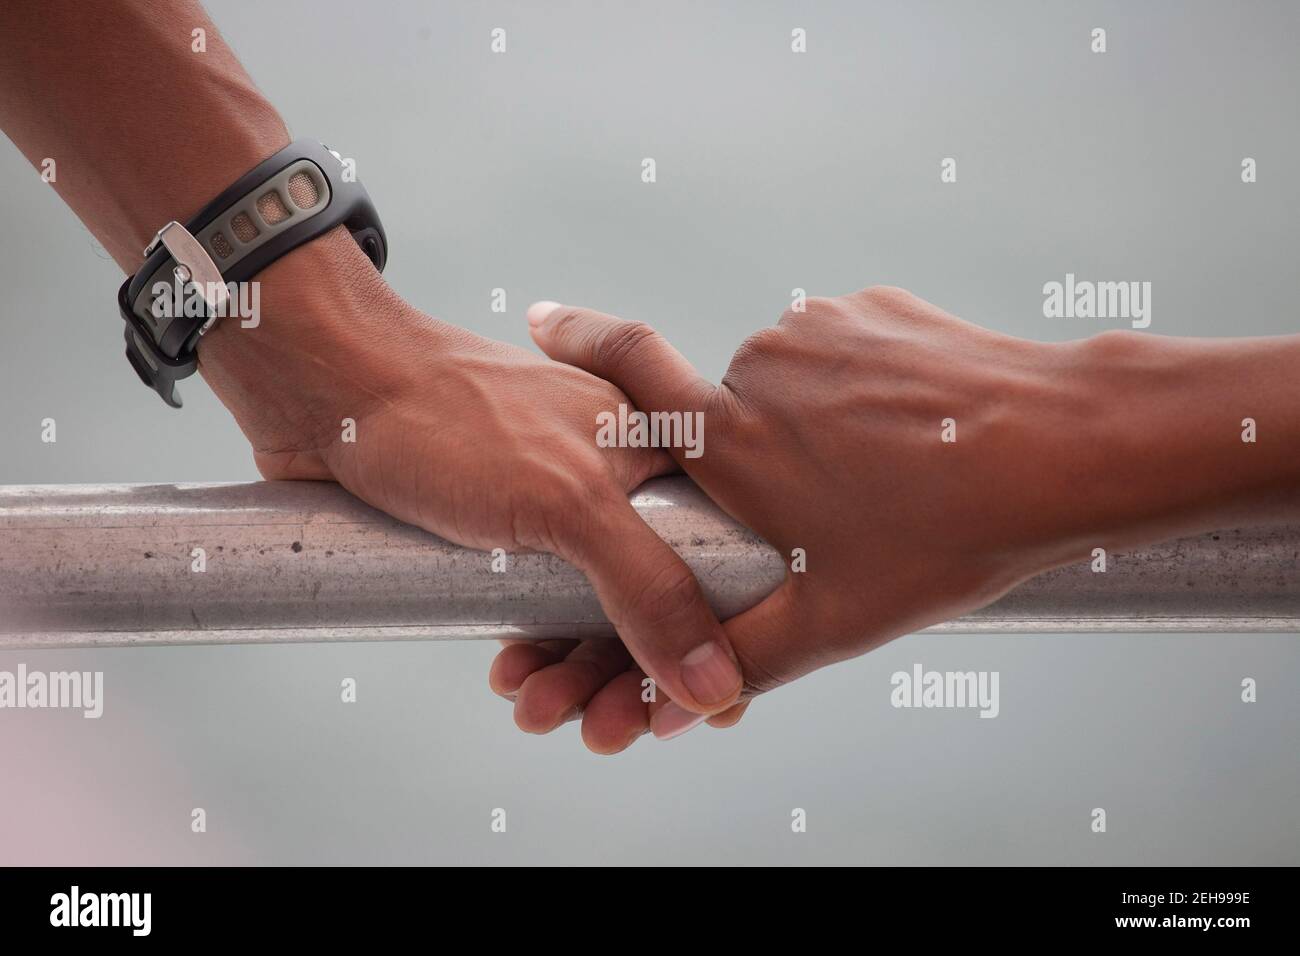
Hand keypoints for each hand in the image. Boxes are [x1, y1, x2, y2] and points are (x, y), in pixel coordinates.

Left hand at [197, 228, 746, 728]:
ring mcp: (558, 508)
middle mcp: (618, 479)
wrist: (328, 387)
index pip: (717, 562)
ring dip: (575, 677)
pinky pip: (535, 610)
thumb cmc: (447, 414)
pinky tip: (509, 677)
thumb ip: (650, 587)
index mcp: (658, 452)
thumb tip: (715, 685)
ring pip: (591, 614)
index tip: (700, 713)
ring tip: (537, 711)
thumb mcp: (568, 501)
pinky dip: (531, 653)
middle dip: (630, 677)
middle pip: (655, 602)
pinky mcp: (502, 532)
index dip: (718, 642)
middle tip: (606, 732)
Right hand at [494, 286, 1282, 750]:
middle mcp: (760, 365)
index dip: (576, 336)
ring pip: (790, 381)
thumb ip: (739, 659)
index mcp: (733, 437)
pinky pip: (842, 350)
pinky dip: (862, 387)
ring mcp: (820, 328)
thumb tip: (668, 711)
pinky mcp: (874, 308)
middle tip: (827, 502)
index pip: (625, 365)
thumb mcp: (834, 619)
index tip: (541, 319)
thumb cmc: (944, 538)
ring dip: (816, 421)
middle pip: (729, 410)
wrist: (1064, 447)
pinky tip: (913, 432)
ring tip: (884, 472)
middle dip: (758, 451)